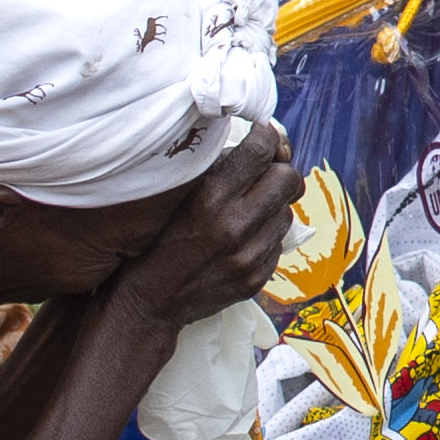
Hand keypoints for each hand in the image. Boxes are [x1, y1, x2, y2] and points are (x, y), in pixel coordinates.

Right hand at [116, 124, 301, 330]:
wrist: (150, 302)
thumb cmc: (159, 241)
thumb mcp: (180, 195)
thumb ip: (220, 169)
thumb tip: (267, 146)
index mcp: (210, 198)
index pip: (261, 150)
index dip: (268, 137)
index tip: (264, 137)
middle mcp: (234, 226)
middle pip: (288, 179)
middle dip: (281, 171)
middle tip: (268, 174)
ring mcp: (249, 255)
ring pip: (287, 212)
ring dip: (274, 206)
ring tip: (249, 211)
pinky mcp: (256, 278)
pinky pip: (278, 244)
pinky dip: (266, 236)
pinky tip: (243, 238)